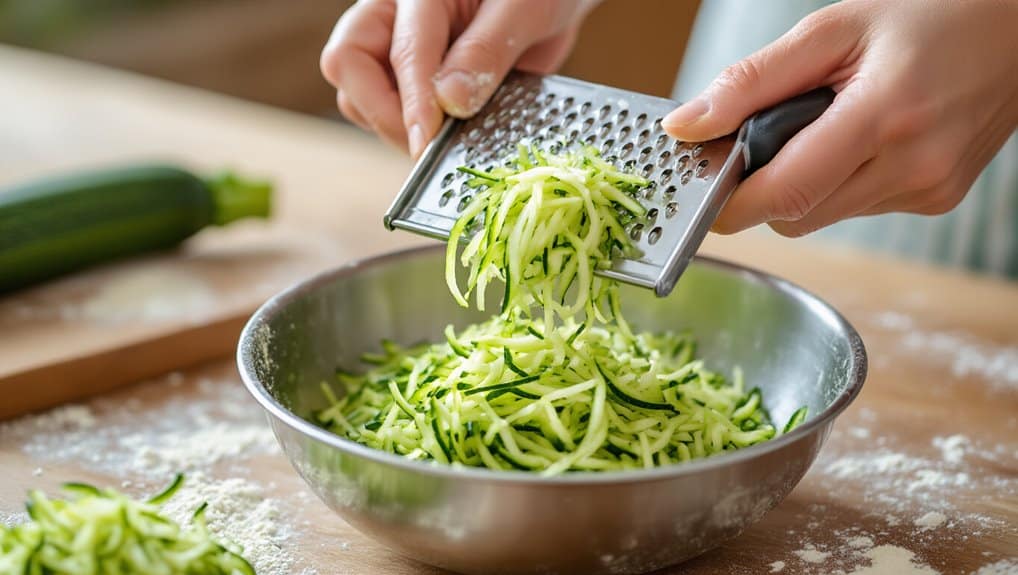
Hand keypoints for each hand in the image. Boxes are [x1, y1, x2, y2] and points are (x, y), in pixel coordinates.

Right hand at [321, 0, 597, 157]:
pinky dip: (413, 134)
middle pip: (349, 67)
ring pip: (359, 97)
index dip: (411, 101)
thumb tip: (450, 102)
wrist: (551, 3)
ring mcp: (397, 52)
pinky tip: (449, 139)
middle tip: (433, 146)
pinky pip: (389, 114)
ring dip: (394, 128)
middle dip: (385, 113)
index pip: (399, 49)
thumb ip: (487, 50)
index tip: (426, 141)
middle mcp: (394, 19)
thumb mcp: (524, 9)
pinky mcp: (411, 85)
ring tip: (446, 141)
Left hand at [662, 0, 1017, 236]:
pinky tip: (862, 140)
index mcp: (884, 117)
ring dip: (804, 184)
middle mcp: (913, 167)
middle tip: (765, 137)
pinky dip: (840, 183)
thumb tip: (686, 126)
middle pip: (795, 216)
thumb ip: (751, 83)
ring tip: (826, 125)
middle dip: (764, 188)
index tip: (702, 189)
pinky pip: (857, 208)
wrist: (1013, 27)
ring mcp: (928, 190)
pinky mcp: (936, 200)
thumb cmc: (927, 15)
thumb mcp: (831, 30)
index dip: (731, 203)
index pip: (785, 194)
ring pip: (823, 217)